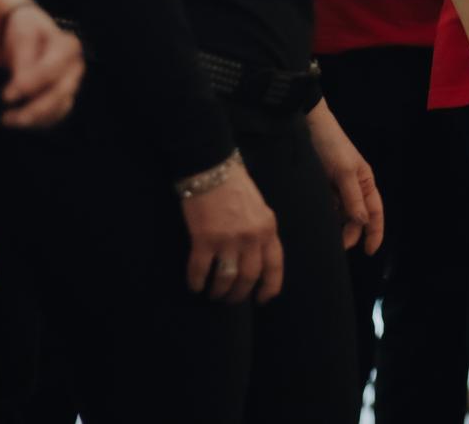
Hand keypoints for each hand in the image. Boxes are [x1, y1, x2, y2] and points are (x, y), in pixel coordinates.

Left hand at [0, 7, 82, 128]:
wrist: (31, 37)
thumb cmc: (26, 32)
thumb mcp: (22, 36)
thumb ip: (23, 59)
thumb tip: (20, 87)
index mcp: (68, 46)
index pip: (52, 69)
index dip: (32, 84)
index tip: (6, 96)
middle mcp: (75, 67)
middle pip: (61, 92)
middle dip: (35, 108)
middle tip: (7, 117)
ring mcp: (72, 84)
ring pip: (59, 107)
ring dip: (33, 118)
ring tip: (6, 120)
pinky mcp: (65, 98)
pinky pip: (55, 116)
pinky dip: (36, 122)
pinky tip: (14, 121)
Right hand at [181, 161, 282, 304]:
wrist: (211, 167)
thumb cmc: (234, 186)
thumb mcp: (259, 208)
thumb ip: (261, 232)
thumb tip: (257, 260)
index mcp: (268, 228)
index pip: (275, 266)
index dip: (270, 288)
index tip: (262, 300)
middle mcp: (252, 236)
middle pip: (249, 278)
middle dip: (239, 294)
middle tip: (229, 300)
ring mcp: (228, 239)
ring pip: (226, 279)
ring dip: (219, 292)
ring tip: (212, 294)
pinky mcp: (204, 238)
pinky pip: (201, 271)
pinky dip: (196, 282)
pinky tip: (194, 285)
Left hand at [306, 104, 383, 254]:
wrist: (307, 124)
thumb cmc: (330, 144)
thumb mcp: (344, 172)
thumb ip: (353, 198)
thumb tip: (363, 222)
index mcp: (365, 181)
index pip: (375, 213)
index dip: (374, 233)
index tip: (369, 252)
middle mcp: (353, 186)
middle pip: (356, 217)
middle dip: (350, 233)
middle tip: (338, 248)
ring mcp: (336, 186)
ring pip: (340, 214)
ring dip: (337, 226)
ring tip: (326, 238)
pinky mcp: (321, 185)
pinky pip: (326, 207)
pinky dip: (324, 216)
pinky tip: (317, 223)